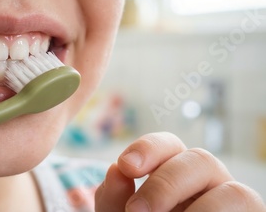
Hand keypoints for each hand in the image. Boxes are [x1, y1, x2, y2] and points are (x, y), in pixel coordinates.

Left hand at [95, 132, 265, 210]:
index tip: (125, 165)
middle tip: (136, 211)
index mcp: (174, 171)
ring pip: (236, 191)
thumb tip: (116, 170)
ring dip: (202, 210)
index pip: (169, 145)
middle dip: (166, 183)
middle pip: (202, 159)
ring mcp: (231, 205)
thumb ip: (113, 198)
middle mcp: (207, 183)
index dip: (149, 148)